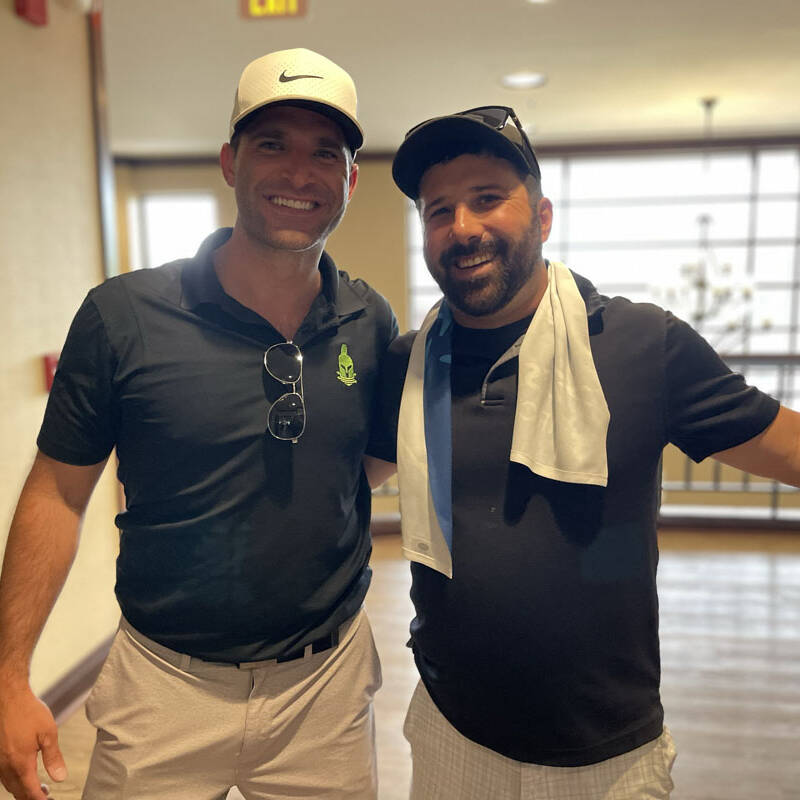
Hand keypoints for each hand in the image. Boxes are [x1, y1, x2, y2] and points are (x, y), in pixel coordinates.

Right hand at [0, 684, 65, 799]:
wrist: (8, 698)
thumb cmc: (29, 712)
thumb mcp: (48, 733)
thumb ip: (53, 757)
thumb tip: (60, 778)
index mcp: (20, 763)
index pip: (30, 791)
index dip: (40, 799)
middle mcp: (6, 766)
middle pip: (18, 792)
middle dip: (31, 798)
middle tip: (46, 797)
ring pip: (9, 785)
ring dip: (22, 790)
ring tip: (38, 788)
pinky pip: (3, 775)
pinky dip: (14, 780)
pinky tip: (23, 774)